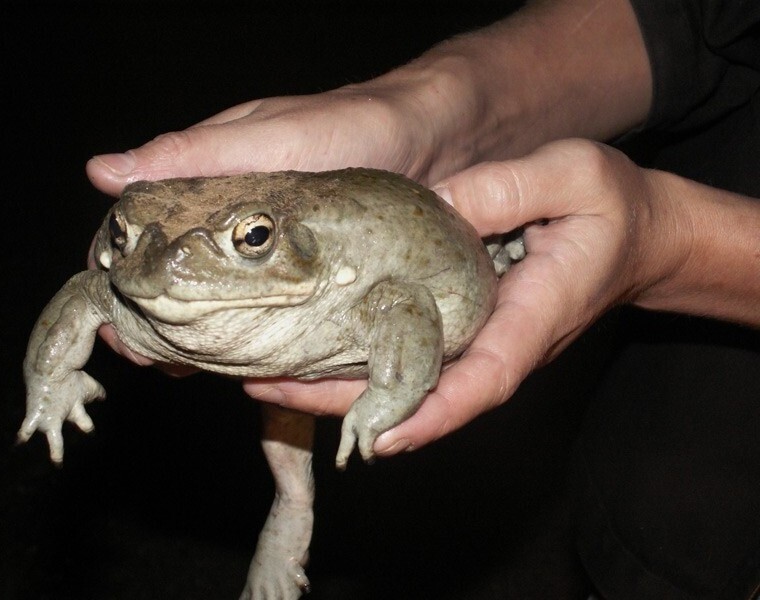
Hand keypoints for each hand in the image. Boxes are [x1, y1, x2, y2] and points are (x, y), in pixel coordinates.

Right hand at [87, 84, 454, 364]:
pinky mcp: (320, 286)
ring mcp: (279, 262)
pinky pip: (281, 324)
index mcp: (213, 189)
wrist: (442, 142)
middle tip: (150, 358)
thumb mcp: (272, 135)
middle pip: (180, 286)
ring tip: (190, 371)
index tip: (112, 318)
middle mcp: (239, 230)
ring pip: (226, 312)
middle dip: (158, 324)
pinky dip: (261, 346)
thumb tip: (101, 172)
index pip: (146, 240)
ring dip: (204, 344)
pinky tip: (253, 371)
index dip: (122, 279)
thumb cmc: (353, 125)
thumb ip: (197, 154)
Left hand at [246, 139, 691, 454]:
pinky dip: (360, 360)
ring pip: (407, 380)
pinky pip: (409, 353)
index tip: (374, 437)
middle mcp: (499, 344)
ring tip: (267, 375)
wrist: (634, 233)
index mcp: (530, 321)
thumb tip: (435, 207)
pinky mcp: (465, 325)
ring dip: (338, 387)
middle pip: (422, 394)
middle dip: (347, 404)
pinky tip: (310, 346)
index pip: (478, 384)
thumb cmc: (612, 209)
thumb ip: (509, 191)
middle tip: (269, 389)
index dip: (427, 415)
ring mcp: (479, 340)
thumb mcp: (573, 177)